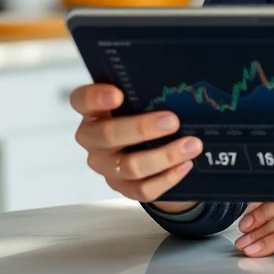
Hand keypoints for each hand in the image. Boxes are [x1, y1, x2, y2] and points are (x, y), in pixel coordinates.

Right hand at [70, 83, 199, 212]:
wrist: (149, 149)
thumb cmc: (143, 115)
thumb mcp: (141, 100)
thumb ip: (146, 92)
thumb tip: (179, 84)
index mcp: (94, 111)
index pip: (82, 100)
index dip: (95, 97)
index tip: (117, 94)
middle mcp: (93, 139)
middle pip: (108, 135)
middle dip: (142, 128)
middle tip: (172, 121)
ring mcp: (106, 166)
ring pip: (130, 166)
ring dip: (164, 156)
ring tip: (191, 145)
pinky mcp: (122, 188)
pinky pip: (143, 189)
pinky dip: (167, 178)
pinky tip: (185, 165)